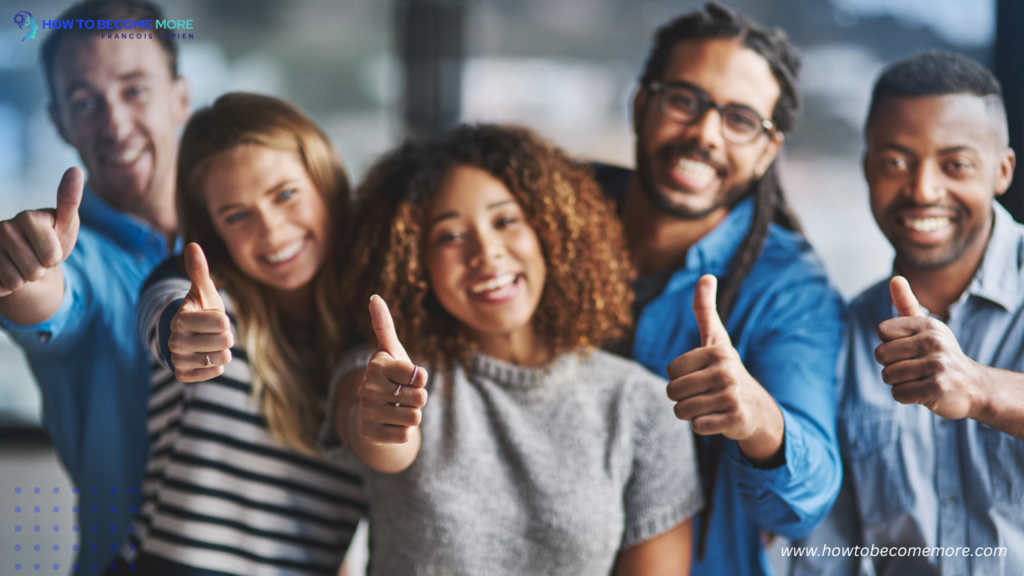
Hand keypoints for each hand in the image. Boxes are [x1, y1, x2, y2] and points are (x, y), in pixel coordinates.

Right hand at [0, 167, 82, 296]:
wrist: (29, 258)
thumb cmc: (52, 238)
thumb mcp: (66, 223)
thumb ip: (70, 200)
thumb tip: (75, 169)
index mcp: (27, 217)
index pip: (51, 255)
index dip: (55, 257)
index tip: (52, 245)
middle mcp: (3, 227)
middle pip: (35, 270)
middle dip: (41, 269)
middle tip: (37, 257)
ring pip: (17, 281)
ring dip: (25, 279)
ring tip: (23, 264)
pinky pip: (2, 287)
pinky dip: (9, 286)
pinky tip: (7, 273)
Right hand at [168, 243, 233, 381]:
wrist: (189, 336)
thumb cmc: (201, 310)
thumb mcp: (203, 291)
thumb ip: (199, 271)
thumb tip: (192, 244)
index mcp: (180, 320)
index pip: (220, 322)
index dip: (224, 319)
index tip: (215, 318)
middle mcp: (175, 341)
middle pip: (224, 341)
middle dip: (226, 336)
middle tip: (216, 332)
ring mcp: (178, 359)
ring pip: (220, 358)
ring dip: (223, 351)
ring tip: (211, 344)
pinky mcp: (183, 375)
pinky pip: (214, 373)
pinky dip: (217, 366)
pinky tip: (208, 356)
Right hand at [357, 295, 428, 443]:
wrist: (372, 411)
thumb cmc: (389, 376)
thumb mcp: (391, 351)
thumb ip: (384, 326)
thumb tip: (374, 296)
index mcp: (377, 365)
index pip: (420, 375)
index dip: (420, 379)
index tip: (408, 377)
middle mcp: (368, 388)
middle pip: (420, 398)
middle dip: (418, 399)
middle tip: (403, 396)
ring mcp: (366, 411)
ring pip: (414, 418)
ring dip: (411, 416)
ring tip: (397, 409)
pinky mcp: (368, 433)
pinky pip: (404, 436)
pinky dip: (402, 432)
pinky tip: (390, 424)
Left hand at [666, 275, 783, 462]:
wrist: (755, 408)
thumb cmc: (726, 369)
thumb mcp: (716, 339)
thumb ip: (705, 309)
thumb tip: (706, 275)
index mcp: (716, 351)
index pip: (671, 370)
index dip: (679, 377)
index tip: (699, 375)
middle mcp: (725, 371)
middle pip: (673, 391)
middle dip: (682, 396)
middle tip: (704, 393)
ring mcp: (731, 396)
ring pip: (682, 410)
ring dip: (690, 412)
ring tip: (709, 404)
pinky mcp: (734, 418)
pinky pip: (697, 426)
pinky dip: (702, 425)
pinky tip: (717, 418)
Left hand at [874, 276, 983, 418]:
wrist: (973, 387)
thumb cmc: (941, 355)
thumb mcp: (927, 328)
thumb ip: (907, 304)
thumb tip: (895, 278)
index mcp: (928, 325)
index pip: (881, 331)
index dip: (889, 344)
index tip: (909, 349)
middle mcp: (934, 342)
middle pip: (880, 355)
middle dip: (891, 365)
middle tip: (914, 367)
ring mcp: (937, 365)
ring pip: (888, 376)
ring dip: (898, 382)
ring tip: (920, 379)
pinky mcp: (936, 388)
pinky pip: (898, 393)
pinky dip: (906, 396)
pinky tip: (924, 391)